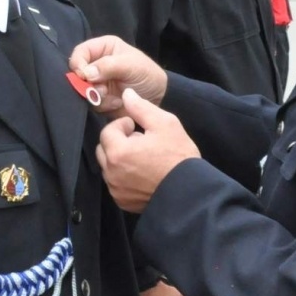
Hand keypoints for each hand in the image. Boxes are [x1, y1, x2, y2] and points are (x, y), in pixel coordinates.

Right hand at [69, 36, 167, 116]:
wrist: (157, 99)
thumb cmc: (147, 75)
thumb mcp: (131, 65)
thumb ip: (108, 66)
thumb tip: (85, 73)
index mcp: (103, 48)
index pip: (80, 52)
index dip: (78, 63)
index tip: (84, 76)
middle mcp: (95, 64)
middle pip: (76, 73)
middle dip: (87, 84)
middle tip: (101, 90)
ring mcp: (96, 82)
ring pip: (81, 90)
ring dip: (96, 96)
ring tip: (113, 97)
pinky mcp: (98, 99)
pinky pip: (90, 103)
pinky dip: (103, 105)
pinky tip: (117, 103)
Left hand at [96, 90, 199, 212]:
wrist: (191, 192)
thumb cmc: (179, 157)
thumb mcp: (165, 124)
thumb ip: (141, 107)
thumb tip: (126, 94)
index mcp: (118, 152)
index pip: (107, 131)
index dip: (122, 125)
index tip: (137, 126)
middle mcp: (112, 172)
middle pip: (104, 149)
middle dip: (118, 141)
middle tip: (140, 141)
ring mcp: (116, 189)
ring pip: (108, 166)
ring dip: (120, 158)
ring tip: (143, 157)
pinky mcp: (122, 201)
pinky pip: (115, 183)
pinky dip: (124, 176)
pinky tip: (143, 173)